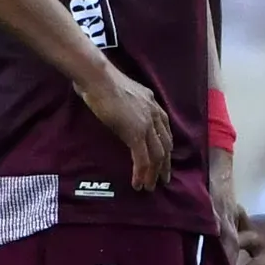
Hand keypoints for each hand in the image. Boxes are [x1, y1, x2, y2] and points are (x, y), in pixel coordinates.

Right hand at [79, 59, 173, 190]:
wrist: (98, 78)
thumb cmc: (103, 81)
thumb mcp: (124, 93)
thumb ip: (129, 105)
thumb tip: (123, 112)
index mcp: (153, 105)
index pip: (165, 131)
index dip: (166, 147)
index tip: (165, 159)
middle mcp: (154, 115)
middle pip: (165, 145)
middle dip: (165, 164)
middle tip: (162, 179)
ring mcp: (146, 125)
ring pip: (157, 155)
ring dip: (153, 173)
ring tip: (150, 186)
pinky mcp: (134, 133)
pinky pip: (143, 158)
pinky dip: (142, 173)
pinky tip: (138, 183)